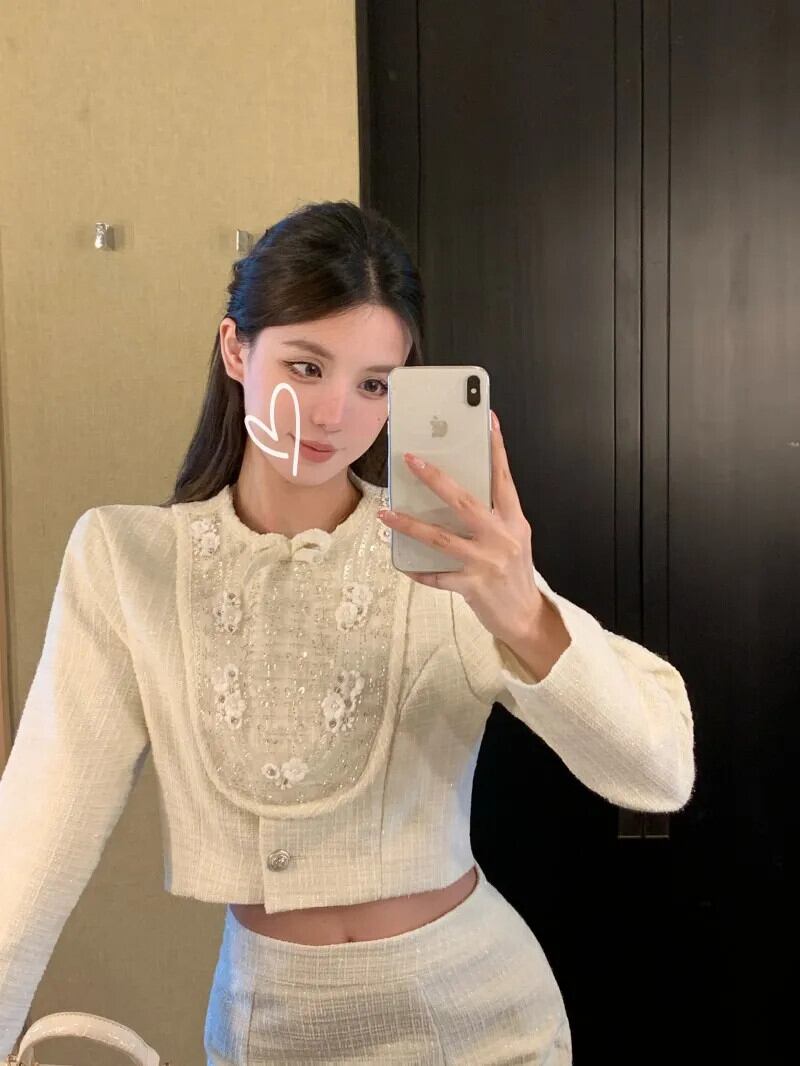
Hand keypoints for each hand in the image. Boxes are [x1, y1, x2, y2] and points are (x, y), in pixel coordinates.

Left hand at [377, 410, 544, 646]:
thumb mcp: (514, 539)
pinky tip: (403, 565)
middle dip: (435, 479)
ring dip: (409, 525)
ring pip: (440, 537)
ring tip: (385, 515)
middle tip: (411, 460)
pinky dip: (419, 570)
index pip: (503, 478)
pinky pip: (437, 575)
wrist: (526, 617)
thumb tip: (457, 494)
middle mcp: (502, 537)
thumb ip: (493, 517)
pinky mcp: (473, 586)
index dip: (495, 448)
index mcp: (514, 521)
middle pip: (464, 501)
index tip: (487, 420)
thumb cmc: (515, 574)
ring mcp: (487, 562)